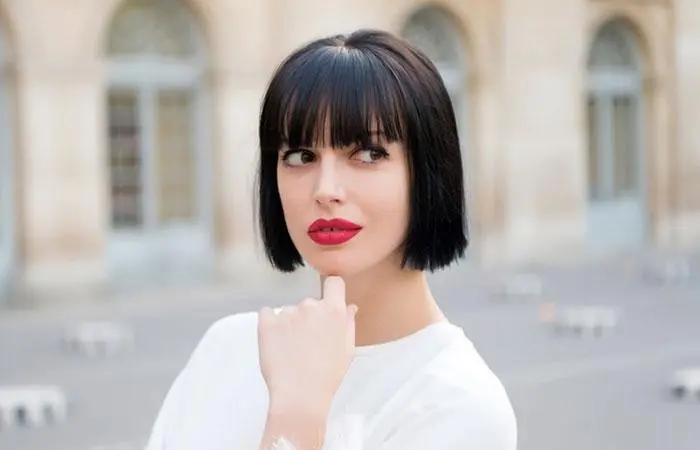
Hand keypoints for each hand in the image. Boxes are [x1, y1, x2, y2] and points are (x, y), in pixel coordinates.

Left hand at [258, 276, 357, 414]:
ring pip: (289, 312)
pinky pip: (267, 314)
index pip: (334, 283)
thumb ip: (348, 323)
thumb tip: (349, 306)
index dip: (331, 291)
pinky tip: (276, 342)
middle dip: (310, 318)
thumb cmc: (328, 375)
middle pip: (311, 303)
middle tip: (308, 344)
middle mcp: (310, 305)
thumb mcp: (347, 350)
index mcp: (333, 310)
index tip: (328, 303)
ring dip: (290, 324)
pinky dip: (270, 323)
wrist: (300, 395)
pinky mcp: (266, 321)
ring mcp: (287, 312)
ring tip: (291, 350)